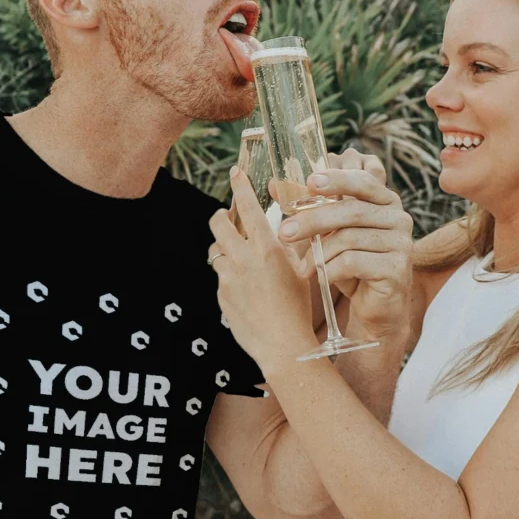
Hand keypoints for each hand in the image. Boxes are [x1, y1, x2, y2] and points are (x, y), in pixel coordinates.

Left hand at [208, 169, 318, 377]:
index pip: (247, 206)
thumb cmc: (298, 308)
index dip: (240, 186)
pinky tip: (246, 289)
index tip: (235, 173)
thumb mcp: (302, 269)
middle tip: (228, 218)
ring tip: (240, 258)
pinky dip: (229, 276)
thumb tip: (288, 227)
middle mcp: (243, 258)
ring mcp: (228, 277)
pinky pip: (220, 277)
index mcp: (267, 248)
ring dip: (224, 249)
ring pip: (215, 250)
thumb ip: (292, 245)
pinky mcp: (221, 295)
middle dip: (221, 216)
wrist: (283, 346)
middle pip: (218, 223)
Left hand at [276, 150, 413, 341]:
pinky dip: (330, 270)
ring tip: (303, 267)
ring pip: (349, 238)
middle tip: (285, 232)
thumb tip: (273, 185)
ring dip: (319, 253)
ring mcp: (402, 243)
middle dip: (313, 220)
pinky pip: (354, 262)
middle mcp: (399, 218)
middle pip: (351, 211)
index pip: (362, 181)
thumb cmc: (351, 265)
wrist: (374, 306)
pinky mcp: (397, 269)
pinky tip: (320, 277)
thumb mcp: (329, 232)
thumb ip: (307, 207)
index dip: (336, 179)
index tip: (310, 182)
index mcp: (385, 201)